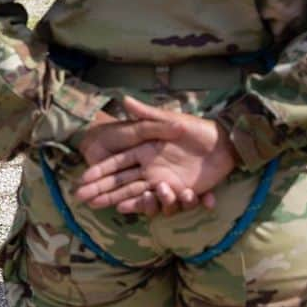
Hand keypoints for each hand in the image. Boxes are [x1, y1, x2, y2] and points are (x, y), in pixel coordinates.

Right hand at [75, 96, 234, 214]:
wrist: (224, 142)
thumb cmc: (195, 128)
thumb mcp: (170, 119)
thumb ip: (147, 114)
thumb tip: (124, 100)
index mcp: (143, 153)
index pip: (115, 165)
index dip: (99, 173)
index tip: (82, 181)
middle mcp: (150, 170)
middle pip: (122, 185)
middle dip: (102, 193)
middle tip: (84, 201)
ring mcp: (166, 182)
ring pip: (144, 198)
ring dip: (137, 203)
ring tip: (135, 200)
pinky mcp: (183, 191)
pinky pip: (172, 205)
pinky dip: (167, 207)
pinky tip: (157, 206)